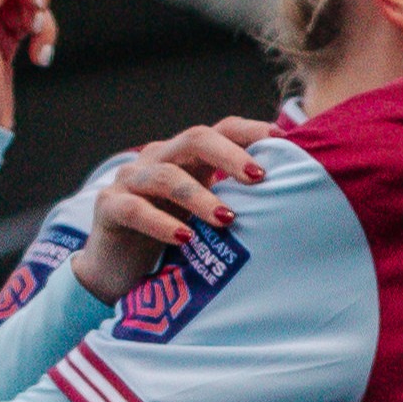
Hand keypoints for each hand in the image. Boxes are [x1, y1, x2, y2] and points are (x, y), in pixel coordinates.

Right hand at [75, 120, 277, 299]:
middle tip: (258, 178)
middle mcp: (158, 159)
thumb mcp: (208, 218)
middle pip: (195, 139)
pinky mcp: (108, 207)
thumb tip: (294, 202)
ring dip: (200, 196)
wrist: (117, 271)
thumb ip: (238, 203)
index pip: (221, 130)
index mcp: (187, 157)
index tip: (285, 143)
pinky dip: (161, 223)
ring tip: (227, 219)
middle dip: (229, 156)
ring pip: (166, 175)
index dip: (251, 131)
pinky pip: (135, 209)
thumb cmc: (173, 240)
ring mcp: (131, 180)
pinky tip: (184, 238)